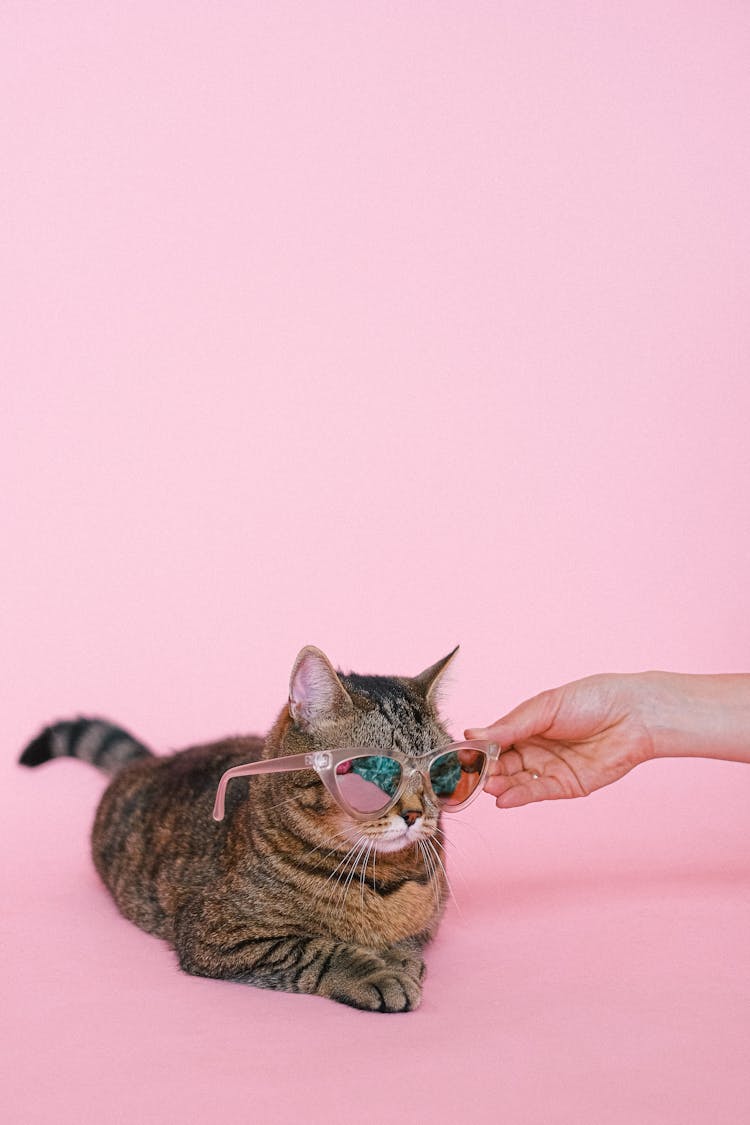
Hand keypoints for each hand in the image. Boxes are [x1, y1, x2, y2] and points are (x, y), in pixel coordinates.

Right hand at [466, 673, 655, 807]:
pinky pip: (537, 792)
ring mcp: (549, 768)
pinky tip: (503, 798)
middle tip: (470, 776)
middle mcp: (535, 748)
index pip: (494, 741)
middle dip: (485, 771)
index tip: (461, 755)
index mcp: (526, 725)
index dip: (478, 749)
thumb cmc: (591, 700)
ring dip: (499, 785)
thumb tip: (472, 734)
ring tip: (486, 786)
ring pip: (516, 781)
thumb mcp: (544, 708)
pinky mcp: (566, 786)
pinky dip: (519, 797)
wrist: (634, 715)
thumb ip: (510, 725)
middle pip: (501, 764)